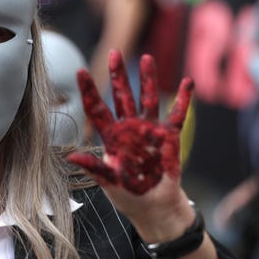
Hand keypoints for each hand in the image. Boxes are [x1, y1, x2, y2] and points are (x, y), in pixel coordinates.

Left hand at [67, 51, 192, 223]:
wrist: (153, 206)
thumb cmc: (128, 194)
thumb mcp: (108, 183)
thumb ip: (94, 168)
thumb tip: (70, 157)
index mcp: (111, 136)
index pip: (96, 109)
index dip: (89, 90)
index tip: (80, 71)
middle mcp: (129, 128)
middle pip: (122, 96)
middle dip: (117, 75)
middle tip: (114, 52)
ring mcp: (149, 130)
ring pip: (148, 99)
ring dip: (148, 79)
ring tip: (146, 58)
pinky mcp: (169, 137)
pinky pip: (177, 115)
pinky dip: (183, 99)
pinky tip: (187, 82)